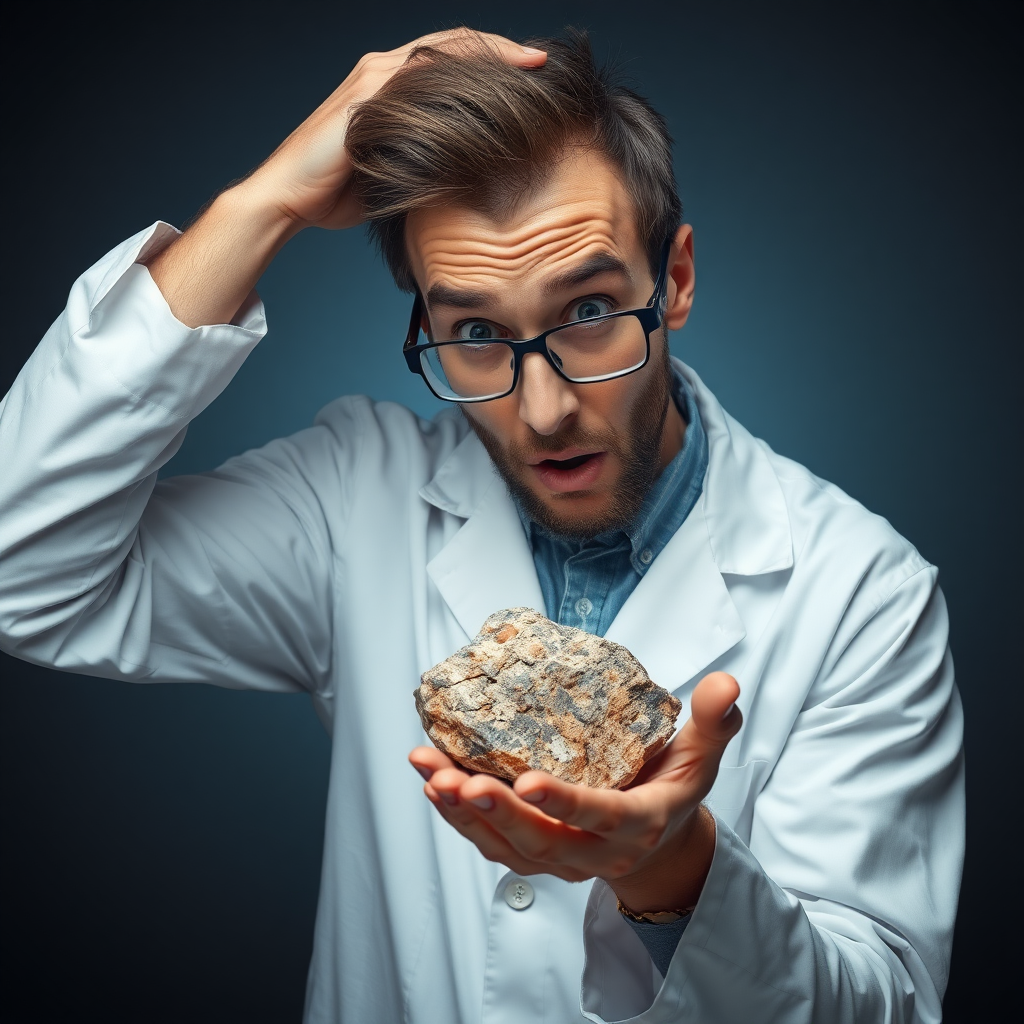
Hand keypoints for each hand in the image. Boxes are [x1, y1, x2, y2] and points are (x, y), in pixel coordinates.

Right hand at [244, 28, 547, 230]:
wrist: (290, 199)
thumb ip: (425, 157)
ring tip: (526, 66)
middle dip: (500, 49)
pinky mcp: (366, 93)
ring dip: (487, 55)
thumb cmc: (337, 192)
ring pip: (441, 50)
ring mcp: (374, 76)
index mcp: (390, 84)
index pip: (449, 59)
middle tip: (540, 63)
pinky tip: (487, 86)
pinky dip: (456, 76)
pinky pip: (419, 74)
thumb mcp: (393, 170)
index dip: (491, 61)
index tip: (530, 76)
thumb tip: (470, 173)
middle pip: (453, 43)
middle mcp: (382, 68)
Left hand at [409, 671, 741, 912]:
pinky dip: (459, 820)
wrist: (657, 843)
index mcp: (638, 824)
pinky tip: (433, 784)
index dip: (566, 805)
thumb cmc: (672, 787)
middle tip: (460, 780)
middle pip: (541, 842)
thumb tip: (725, 683)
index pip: (602, 819)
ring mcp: (562, 859)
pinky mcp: (536, 856)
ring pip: (507, 847)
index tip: (528, 782)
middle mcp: (597, 851)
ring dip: (463, 814)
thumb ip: (711, 721)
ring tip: (430, 774)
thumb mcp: (701, 755)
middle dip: (496, 814)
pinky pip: (492, 845)